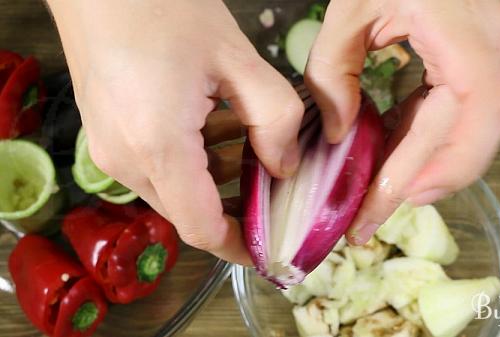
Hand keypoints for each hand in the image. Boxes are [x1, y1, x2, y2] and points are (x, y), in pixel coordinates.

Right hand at [47, 0, 304, 263]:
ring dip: (216, 177)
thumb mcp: (236, 57)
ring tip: (251, 142)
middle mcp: (125, 160)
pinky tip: (217, 123)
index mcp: (158, 147)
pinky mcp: (106, 135)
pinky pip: (156, 167)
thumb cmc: (161, 6)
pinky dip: (192, 159)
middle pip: (190, 212)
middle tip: (276, 182)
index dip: (241, 246)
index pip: (204, 228)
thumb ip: (273, 118)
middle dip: (236, 206)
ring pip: (174, 189)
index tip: (270, 247)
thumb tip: (285, 165)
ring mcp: (110, 149)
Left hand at [305, 0, 499, 244]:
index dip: (417, 171)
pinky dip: (427, 140)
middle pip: (475, 139)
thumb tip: (341, 135)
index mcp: (463, 35)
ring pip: (472, 134)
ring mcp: (493, 55)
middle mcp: (493, 49)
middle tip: (377, 211)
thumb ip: (333, 75)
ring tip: (380, 189)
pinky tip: (393, 151)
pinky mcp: (480, 61)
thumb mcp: (348, 12)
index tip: (377, 207)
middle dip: (427, 182)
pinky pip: (460, 114)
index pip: (452, 121)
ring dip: (426, 166)